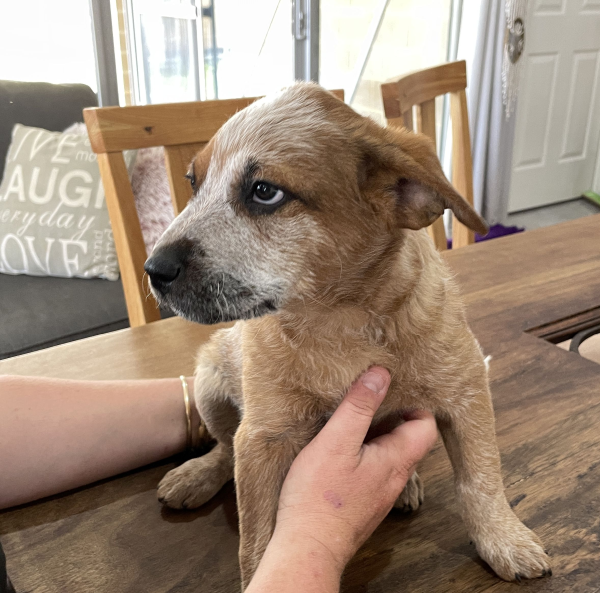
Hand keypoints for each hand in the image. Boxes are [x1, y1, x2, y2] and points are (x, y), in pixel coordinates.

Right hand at [247, 367, 437, 591]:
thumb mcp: (337, 441)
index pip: (426, 426)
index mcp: (396, 461)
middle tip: (367, 399)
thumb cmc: (320, 496)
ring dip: (374, 434)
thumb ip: (359, 407)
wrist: (307, 548)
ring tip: (350, 420)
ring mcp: (379, 494)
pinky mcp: (362, 503)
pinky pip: (372, 470)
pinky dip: (362, 453)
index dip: (415, 405)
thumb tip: (380, 375)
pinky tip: (339, 449)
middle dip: (391, 415)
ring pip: (388, 455)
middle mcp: (394, 479)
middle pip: (407, 439)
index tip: (391, 391)